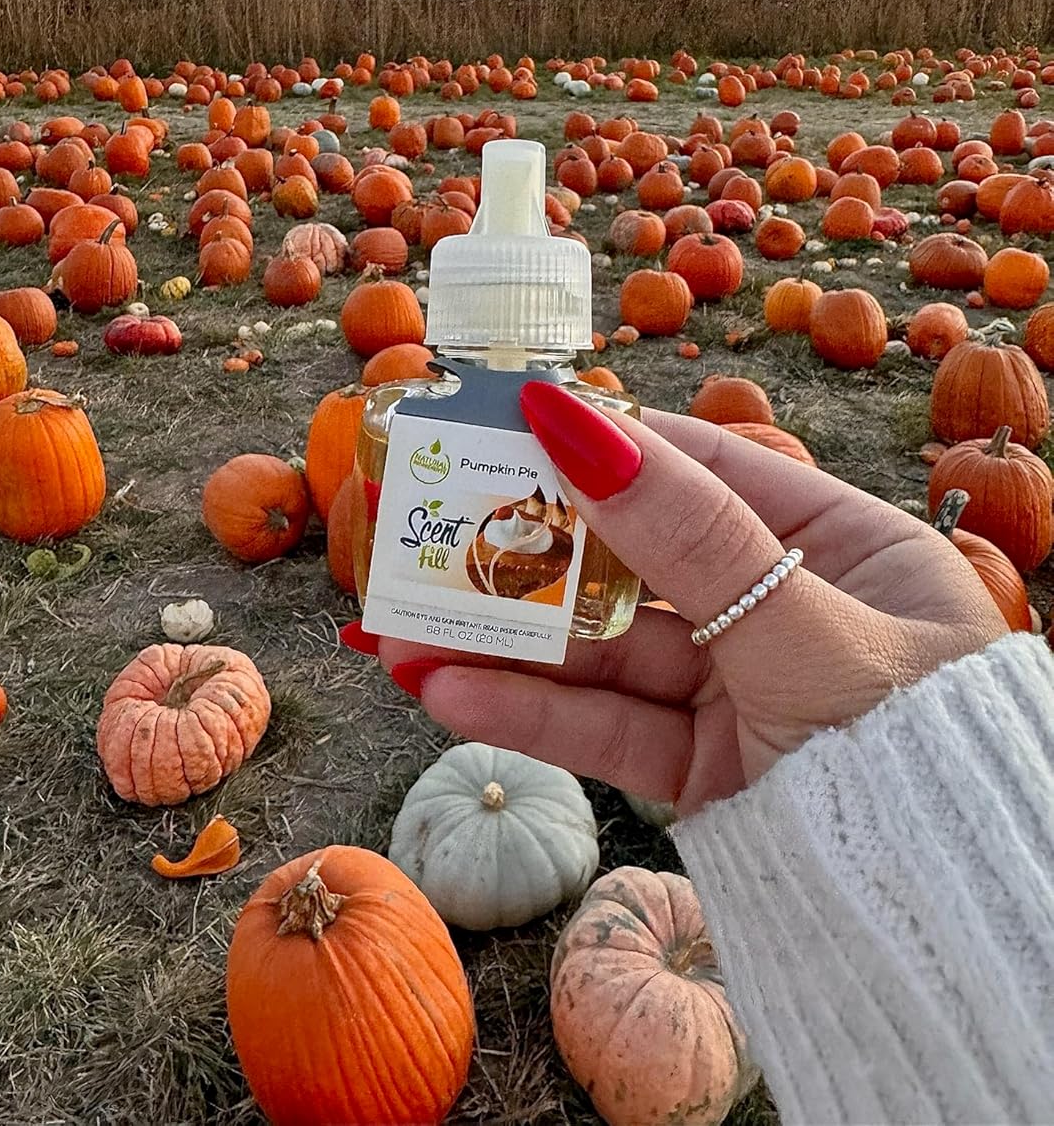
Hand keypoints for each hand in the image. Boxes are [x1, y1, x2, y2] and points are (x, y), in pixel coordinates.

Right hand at [361, 385, 1005, 816]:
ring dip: (503, 641)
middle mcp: (784, 609)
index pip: (704, 468)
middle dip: (527, 550)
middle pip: (634, 560)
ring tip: (397, 629)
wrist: (954, 931)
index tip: (505, 422)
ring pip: (606, 652)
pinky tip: (448, 692)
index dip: (602, 443)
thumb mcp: (807, 632)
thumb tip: (581, 424)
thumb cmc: (916, 750)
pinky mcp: (706, 769)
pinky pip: (610, 731)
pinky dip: (534, 714)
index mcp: (839, 545)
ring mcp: (741, 691)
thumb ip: (693, 537)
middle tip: (425, 528)